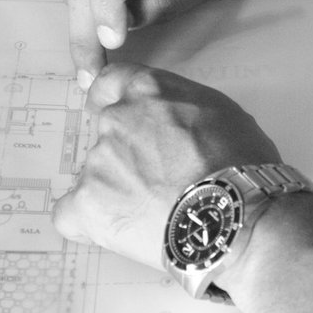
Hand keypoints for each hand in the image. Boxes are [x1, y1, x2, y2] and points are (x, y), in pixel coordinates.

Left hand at [53, 64, 279, 269]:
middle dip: (126, 154)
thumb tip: (176, 121)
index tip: (113, 113)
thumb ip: (183, 107)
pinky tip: (117, 230)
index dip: (110, 99)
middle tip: (157, 180)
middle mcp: (116, 119)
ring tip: (156, 213)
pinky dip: (87, 223)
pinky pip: (69, 214)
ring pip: (96, 174)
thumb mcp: (222, 112)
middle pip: (106, 132)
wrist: (235, 216)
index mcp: (148, 90)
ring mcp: (99, 162)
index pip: (111, 82)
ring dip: (117, 190)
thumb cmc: (243, 167)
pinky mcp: (88, 204)